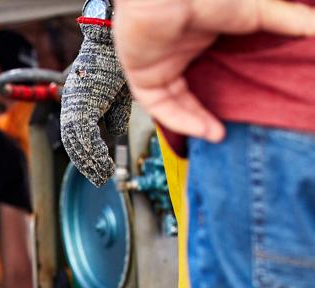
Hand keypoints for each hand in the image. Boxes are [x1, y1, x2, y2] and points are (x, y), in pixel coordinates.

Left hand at [60, 19, 129, 186]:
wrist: (111, 42)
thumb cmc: (115, 63)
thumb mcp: (117, 95)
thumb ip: (114, 115)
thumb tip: (114, 134)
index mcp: (77, 104)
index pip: (78, 137)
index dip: (86, 156)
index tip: (97, 170)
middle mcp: (70, 106)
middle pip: (74, 143)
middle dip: (86, 164)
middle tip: (99, 178)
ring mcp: (72, 107)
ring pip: (77, 143)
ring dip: (90, 162)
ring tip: (102, 174)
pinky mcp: (78, 108)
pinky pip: (83, 137)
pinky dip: (92, 152)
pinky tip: (102, 161)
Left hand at [114, 0, 314, 142]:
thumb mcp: (255, 10)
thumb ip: (286, 20)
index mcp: (204, 32)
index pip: (217, 67)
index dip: (232, 87)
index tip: (254, 101)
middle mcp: (180, 50)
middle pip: (195, 88)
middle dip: (212, 109)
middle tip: (235, 123)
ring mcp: (160, 63)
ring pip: (176, 102)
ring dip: (196, 120)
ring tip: (221, 134)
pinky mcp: (142, 74)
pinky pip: (158, 106)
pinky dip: (179, 120)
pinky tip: (203, 129)